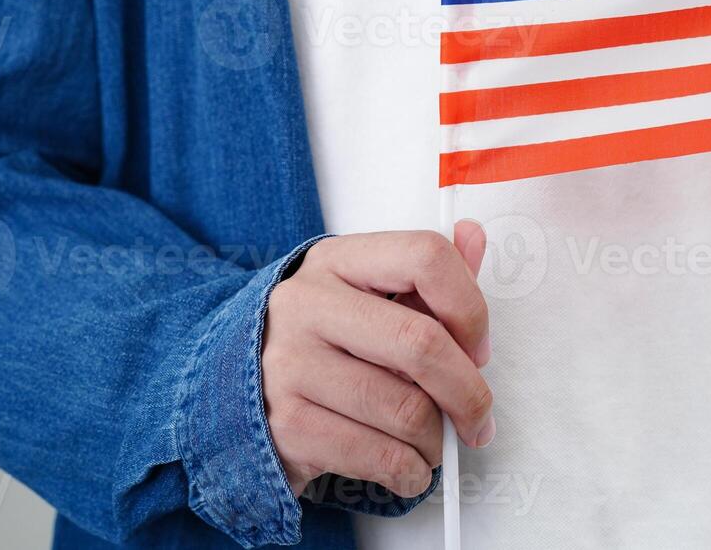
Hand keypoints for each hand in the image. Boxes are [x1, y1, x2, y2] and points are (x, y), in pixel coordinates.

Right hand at [263, 221, 493, 498]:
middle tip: (478, 419)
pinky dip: (409, 472)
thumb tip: (474, 239)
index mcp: (337, 261)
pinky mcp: (285, 425)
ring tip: (433, 444)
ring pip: (404, 409)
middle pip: (420, 343)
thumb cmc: (320, 344)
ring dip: (436, 440)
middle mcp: (307, 304)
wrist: (231, 395)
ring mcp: (289, 365)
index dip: (470, 307)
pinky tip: (409, 467)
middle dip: (468, 393)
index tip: (479, 349)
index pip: (425, 257)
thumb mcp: (365, 295)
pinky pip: (377, 455)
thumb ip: (425, 274)